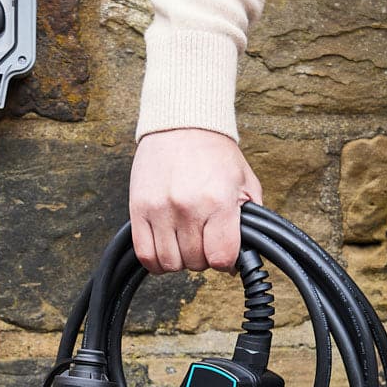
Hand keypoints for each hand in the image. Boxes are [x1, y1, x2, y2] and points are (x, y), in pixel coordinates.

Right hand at [129, 128, 262, 273]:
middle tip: (204, 239)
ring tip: (184, 241)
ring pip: (169, 263)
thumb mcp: (244, 182)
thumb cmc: (213, 152)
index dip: (225, 262)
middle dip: (203, 257)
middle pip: (195, 262)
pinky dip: (156, 261)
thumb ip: (248, 220)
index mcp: (218, 202)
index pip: (221, 257)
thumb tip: (242, 258)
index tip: (224, 253)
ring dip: (180, 259)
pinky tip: (165, 249)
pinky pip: (145, 254)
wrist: (181, 124)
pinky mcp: (139, 209)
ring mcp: (160, 210)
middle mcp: (187, 208)